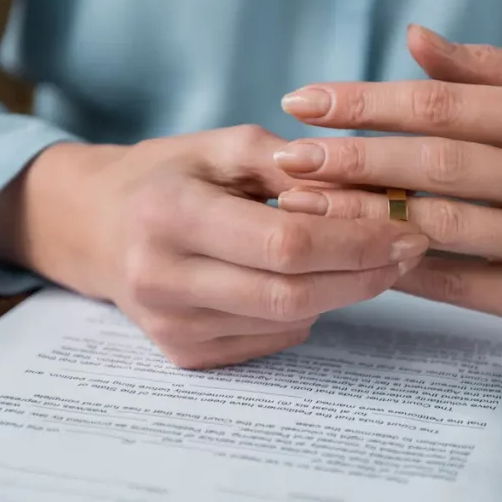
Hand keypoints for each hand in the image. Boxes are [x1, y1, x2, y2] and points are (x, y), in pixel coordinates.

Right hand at [0, 125, 427, 367]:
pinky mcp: (183, 355)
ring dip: (339, 292)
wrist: (94, 229)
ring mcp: (170, 327)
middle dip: (363, 276)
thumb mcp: (216, 146)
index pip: (285, 243)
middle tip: (406, 252)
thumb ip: (285, 161)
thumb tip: (362, 190)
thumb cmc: (164, 177)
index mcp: (170, 215)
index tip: (404, 230)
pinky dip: (303, 311)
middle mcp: (162, 279)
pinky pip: (270, 339)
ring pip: (287, 322)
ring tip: (359, 257)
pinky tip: (303, 281)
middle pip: (291, 294)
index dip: (356, 241)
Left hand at [274, 26, 501, 334]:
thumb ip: (483, 68)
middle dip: (352, 158)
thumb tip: (413, 38)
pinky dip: (395, 264)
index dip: (366, 103)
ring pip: (437, 224)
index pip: (442, 103)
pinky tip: (347, 250)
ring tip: (302, 203)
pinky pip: (451, 282)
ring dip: (360, 213)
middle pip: (435, 162)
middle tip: (290, 156)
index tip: (305, 102)